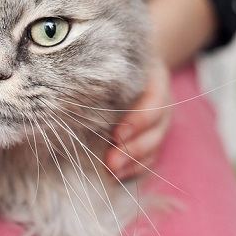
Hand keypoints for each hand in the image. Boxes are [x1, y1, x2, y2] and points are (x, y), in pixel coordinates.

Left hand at [106, 55, 171, 179]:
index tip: (116, 136)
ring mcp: (160, 122)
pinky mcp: (153, 135)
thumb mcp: (114, 59)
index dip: (138, 122)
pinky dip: (135, 168)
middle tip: (110, 163)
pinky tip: (117, 176)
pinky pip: (150, 156)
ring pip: (154, 146)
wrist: (131, 62)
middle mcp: (163, 103)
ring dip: (133, 163)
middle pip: (156, 130)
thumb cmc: (116, 60)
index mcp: (157, 80)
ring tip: (111, 173)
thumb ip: (102, 74)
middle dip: (133, 149)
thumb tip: (73, 87)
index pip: (154, 103)